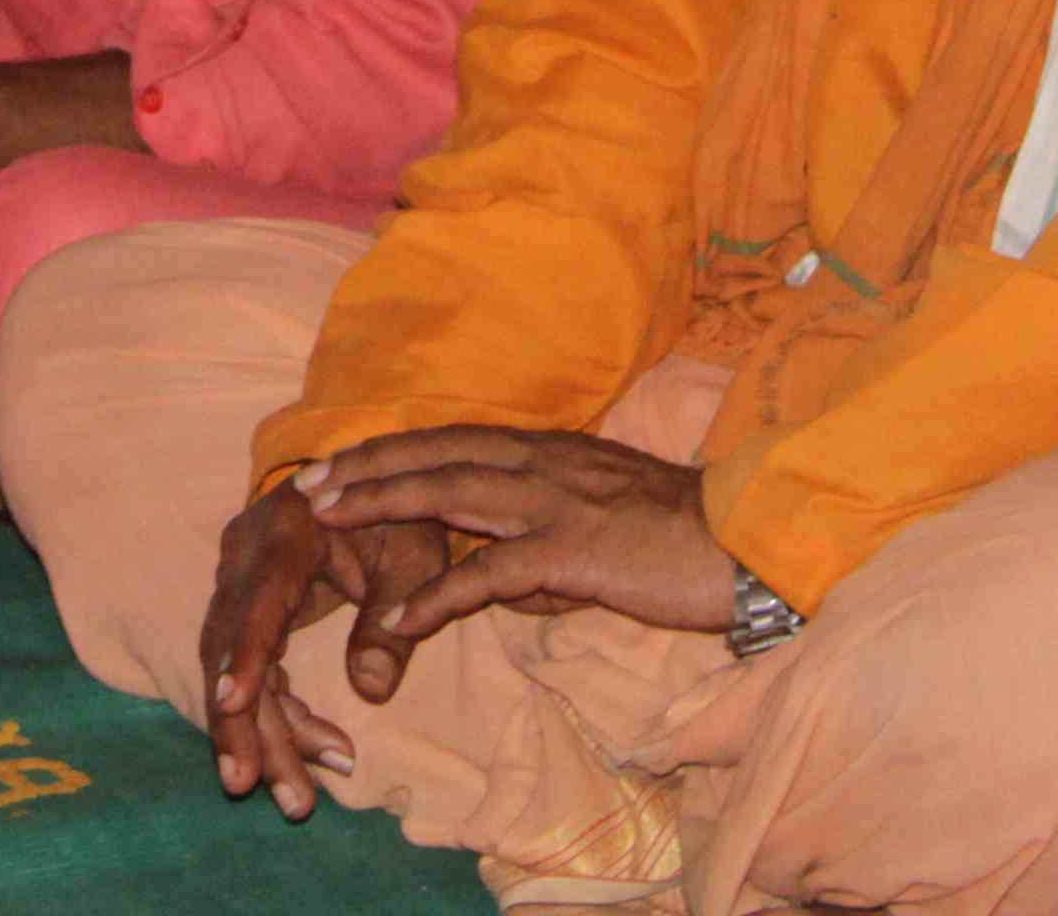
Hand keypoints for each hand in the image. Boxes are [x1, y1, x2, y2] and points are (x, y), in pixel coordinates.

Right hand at [194, 481, 448, 816]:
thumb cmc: (397, 509)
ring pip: (231, 671)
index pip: (256, 599)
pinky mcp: (247, 614)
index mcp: (285, 531)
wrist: (369, 482)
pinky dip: (281, 717)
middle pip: (229, 648)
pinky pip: (251, 674)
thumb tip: (374, 690)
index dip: (244, 654)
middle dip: (248, 725)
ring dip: (261, 735)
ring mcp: (238, 585)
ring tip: (297, 798)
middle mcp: (244, 558)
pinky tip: (319, 751)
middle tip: (270, 790)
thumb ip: (398, 606)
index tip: (234, 704)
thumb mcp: (415, 549)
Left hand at [303, 425, 741, 645]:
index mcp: (550, 453)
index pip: (455, 440)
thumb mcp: (603, 529)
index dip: (395, 448)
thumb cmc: (679, 542)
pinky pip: (492, 572)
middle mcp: (544, 463)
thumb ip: (549, 547)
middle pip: (438, 453)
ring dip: (383, 504)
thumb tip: (511, 581)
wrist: (746, 545)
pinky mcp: (574, 550)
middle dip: (369, 465)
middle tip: (311, 482)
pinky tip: (399, 616)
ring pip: (450, 492)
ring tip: (329, 522)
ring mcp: (556, 502)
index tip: (342, 459)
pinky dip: (440, 593)